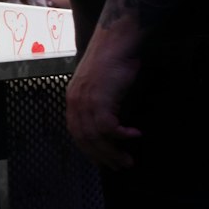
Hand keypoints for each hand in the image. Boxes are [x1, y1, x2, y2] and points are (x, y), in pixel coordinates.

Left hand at [65, 44, 140, 169]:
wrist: (115, 42)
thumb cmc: (113, 61)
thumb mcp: (101, 86)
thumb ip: (100, 103)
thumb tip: (110, 124)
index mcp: (73, 100)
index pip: (76, 133)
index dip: (89, 149)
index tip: (102, 161)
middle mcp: (75, 102)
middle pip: (85, 139)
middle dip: (102, 156)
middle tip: (119, 166)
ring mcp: (86, 101)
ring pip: (96, 137)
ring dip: (113, 151)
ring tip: (128, 160)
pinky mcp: (100, 99)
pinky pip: (108, 127)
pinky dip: (122, 135)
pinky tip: (135, 135)